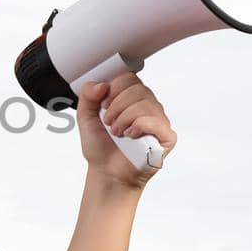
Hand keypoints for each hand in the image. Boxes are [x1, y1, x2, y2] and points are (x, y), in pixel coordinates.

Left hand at [75, 73, 176, 189]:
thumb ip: (87, 96)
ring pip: (146, 104)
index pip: (129, 78)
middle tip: (108, 122)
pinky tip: (130, 135)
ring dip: (125, 118)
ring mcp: (158, 120)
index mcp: (130, 98)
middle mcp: (147, 106)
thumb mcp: (85, 117)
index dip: (114, 89)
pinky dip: (140, 126)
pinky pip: (157, 122)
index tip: (103, 105)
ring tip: (117, 132)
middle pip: (138, 89)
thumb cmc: (100, 146)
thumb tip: (101, 84)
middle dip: (117, 105)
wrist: (107, 172)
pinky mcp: (167, 136)